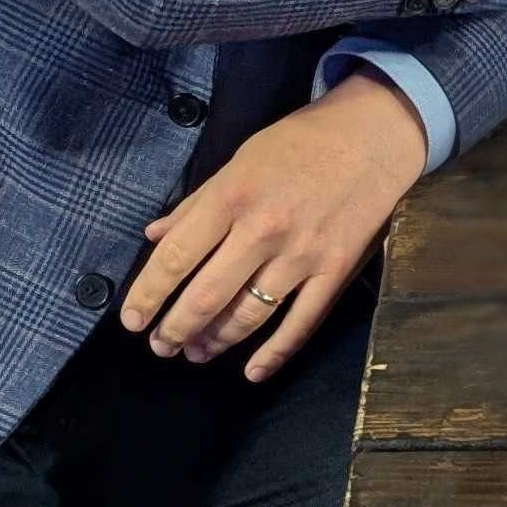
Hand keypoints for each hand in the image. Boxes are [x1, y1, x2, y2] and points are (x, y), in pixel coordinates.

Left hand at [124, 71, 426, 379]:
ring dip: (216, 341)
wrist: (374, 134)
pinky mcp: (335, 271)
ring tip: (197, 353)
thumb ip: (197, 202)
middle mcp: (262, 229)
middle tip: (160, 346)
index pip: (176, 257)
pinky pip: (301, 323)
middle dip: (176, 329)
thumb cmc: (301, 141)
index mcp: (232, 196)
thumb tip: (155, 236)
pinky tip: (253, 371)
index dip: (148, 294)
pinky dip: (275, 354)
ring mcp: (301, 254)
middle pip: (206, 295)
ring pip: (249, 315)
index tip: (131, 320)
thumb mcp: (240, 159)